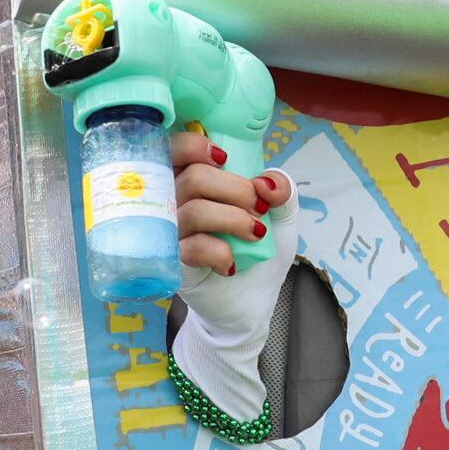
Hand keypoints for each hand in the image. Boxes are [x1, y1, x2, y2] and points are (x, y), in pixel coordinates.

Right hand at [169, 125, 298, 427]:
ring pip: (192, 210)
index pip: (171, 148)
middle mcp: (170, 204)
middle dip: (234, 188)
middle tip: (258, 208)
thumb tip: (268, 181)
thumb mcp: (279, 215)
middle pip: (191, 177)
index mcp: (188, 181)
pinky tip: (232, 264)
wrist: (250, 304)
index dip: (194, 145)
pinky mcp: (172, 266)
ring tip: (256, 234)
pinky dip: (219, 252)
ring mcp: (167, 235)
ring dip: (233, 218)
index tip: (225, 159)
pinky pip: (191, 248)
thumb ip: (281, 188)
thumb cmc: (255, 252)